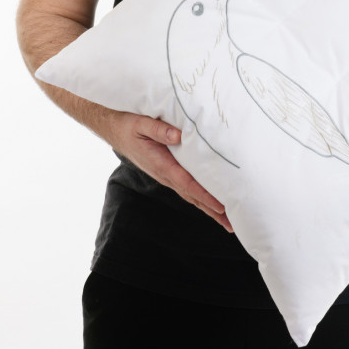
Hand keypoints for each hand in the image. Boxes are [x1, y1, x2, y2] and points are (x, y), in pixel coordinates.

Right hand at [102, 111, 232, 231]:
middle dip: (212, 211)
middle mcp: (165, 175)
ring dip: (209, 208)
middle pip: (193, 197)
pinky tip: (211, 204)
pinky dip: (201, 198)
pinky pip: (187, 188)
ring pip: (191, 195)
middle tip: (232, 225)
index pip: (188, 184)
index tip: (222, 207)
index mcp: (161, 164)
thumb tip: (179, 136)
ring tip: (228, 221)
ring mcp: (167, 176)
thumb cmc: (129, 126)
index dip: (205, 196)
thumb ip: (159, 129)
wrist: (115, 130)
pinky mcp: (168, 172)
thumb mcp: (141, 123)